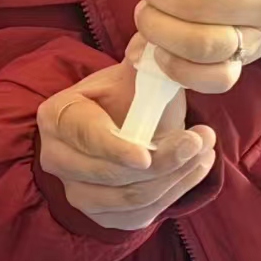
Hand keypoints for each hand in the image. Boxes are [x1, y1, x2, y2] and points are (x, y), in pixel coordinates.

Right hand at [35, 52, 218, 230]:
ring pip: (129, 198)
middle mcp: (56, 158)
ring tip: (204, 149)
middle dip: (161, 162)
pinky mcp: (101, 216)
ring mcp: (76, 192)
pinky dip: (174, 193)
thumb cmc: (129, 98)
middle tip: (201, 138)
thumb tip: (148, 45)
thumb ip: (143, 60)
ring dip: (174, 177)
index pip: (83, 137)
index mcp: (57, 116)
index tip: (146, 156)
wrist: (127, 126)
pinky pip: (139, 216)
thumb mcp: (134, 76)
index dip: (114, 148)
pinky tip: (195, 168)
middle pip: (108, 175)